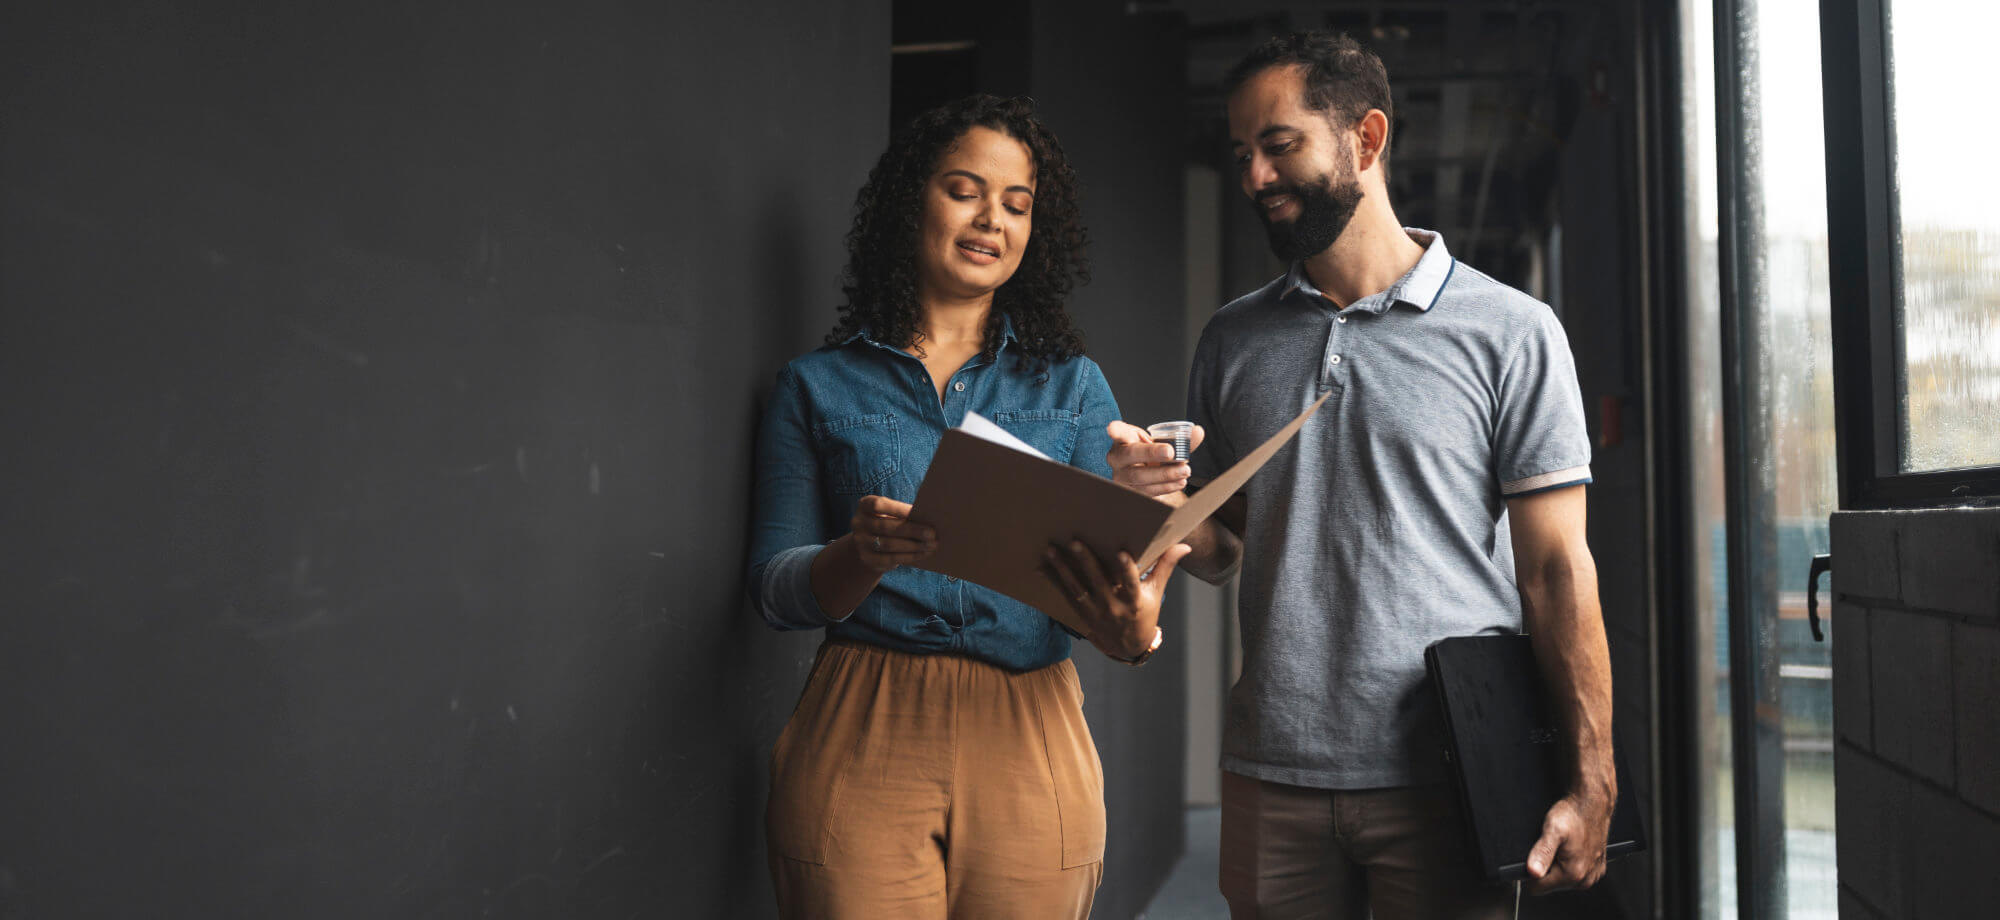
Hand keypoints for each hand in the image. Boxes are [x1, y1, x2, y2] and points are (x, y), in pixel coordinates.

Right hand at [846, 495, 935, 573]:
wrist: (871, 542)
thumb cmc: (889, 521)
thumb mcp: (891, 513)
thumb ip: (904, 513)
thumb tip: (929, 517)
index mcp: (864, 505)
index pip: (878, 505)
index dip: (897, 508)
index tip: (917, 511)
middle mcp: (858, 523)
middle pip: (886, 527)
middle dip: (912, 531)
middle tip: (932, 534)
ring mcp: (860, 542)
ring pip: (888, 545)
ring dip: (912, 546)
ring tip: (931, 545)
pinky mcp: (866, 558)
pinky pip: (888, 559)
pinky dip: (907, 557)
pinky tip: (922, 554)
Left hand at [1042, 539, 1191, 658]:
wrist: (1127, 647)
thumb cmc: (1144, 614)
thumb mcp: (1156, 592)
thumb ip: (1165, 566)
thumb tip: (1184, 544)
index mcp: (1134, 601)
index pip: (1132, 584)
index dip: (1127, 570)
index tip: (1122, 553)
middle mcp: (1112, 607)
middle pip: (1098, 582)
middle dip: (1086, 561)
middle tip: (1075, 541)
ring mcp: (1095, 611)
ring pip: (1076, 588)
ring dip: (1062, 569)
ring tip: (1051, 550)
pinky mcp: (1082, 614)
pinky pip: (1065, 596)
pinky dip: (1053, 581)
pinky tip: (1041, 567)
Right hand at [1106, 420, 1204, 498]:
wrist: (1145, 474)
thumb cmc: (1151, 455)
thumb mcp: (1161, 443)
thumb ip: (1180, 439)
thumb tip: (1198, 431)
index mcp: (1123, 439)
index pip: (1118, 432)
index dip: (1115, 430)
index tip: (1112, 428)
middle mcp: (1117, 457)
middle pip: (1131, 455)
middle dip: (1152, 454)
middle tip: (1172, 452)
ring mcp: (1121, 476)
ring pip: (1139, 477)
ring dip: (1164, 474)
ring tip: (1185, 471)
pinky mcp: (1130, 492)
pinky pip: (1147, 491)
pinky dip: (1165, 487)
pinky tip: (1179, 482)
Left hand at [1524, 789, 1613, 893]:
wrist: (1592, 804)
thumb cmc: (1574, 815)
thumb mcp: (1552, 830)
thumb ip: (1542, 853)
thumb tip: (1532, 872)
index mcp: (1572, 873)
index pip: (1537, 888)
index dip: (1531, 872)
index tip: (1536, 856)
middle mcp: (1585, 879)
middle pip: (1550, 884)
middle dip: (1547, 868)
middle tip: (1552, 846)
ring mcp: (1592, 875)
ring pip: (1562, 880)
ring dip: (1559, 865)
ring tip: (1563, 845)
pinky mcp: (1597, 869)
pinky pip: (1575, 874)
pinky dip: (1571, 863)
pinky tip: (1572, 848)